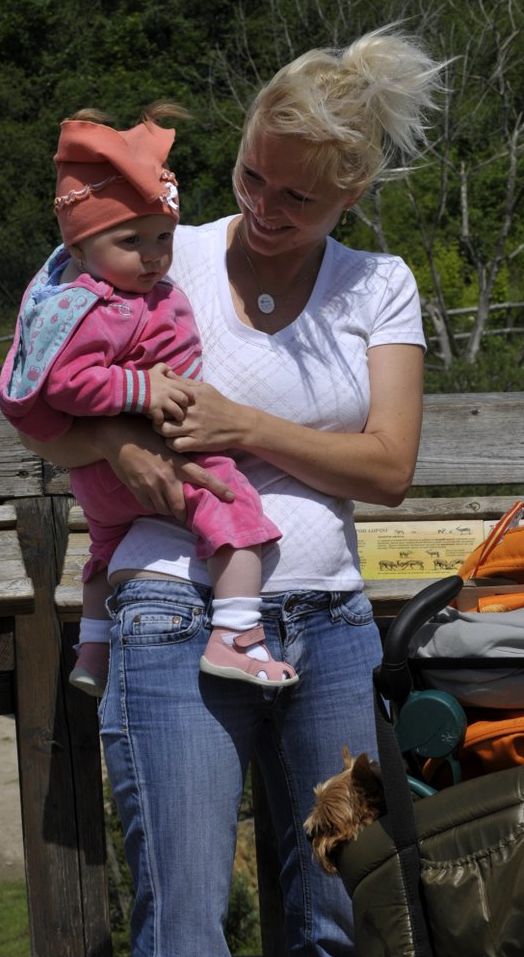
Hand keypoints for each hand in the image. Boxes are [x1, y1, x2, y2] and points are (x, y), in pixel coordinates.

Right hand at [96, 417, 234, 518]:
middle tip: (186, 515)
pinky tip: (155, 499)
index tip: (231, 497)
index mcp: (177, 464)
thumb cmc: (144, 434)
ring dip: (169, 509)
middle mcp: (166, 478)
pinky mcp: (138, 490)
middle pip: (180, 507)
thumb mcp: (167, 442)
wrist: (117, 437)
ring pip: (165, 509)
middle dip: (184, 513)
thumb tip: (193, 466)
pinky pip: (150, 506)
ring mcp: (151, 486)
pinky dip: (154, 505)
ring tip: (169, 505)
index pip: (203, 478)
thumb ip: (181, 455)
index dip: (219, 488)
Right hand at [146, 363, 189, 425]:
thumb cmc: (142, 379)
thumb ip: (164, 368)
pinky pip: (162, 419)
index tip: (190, 401)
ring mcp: (162, 401)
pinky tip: (159, 422)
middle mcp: (168, 392)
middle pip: (184, 401)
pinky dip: (161, 422)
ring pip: (177, 411)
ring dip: (177, 417)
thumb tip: (171, 369)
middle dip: (185, 407)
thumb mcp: (154, 370)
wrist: (129, 386)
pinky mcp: (154, 409)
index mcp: (169, 383)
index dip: (191, 396)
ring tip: (176, 420)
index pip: (187, 389)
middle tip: (183, 411)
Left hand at [156, 380, 250, 452]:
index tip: (157, 404)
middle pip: (161, 413)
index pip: (164, 396)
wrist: (239, 424)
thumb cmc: (220, 404)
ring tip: (166, 430)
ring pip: (164, 430)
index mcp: (190, 396)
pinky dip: (172, 444)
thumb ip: (184, 383)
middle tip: (158, 419)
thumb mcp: (204, 388)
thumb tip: (166, 374)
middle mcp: (190, 412)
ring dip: (162, 431)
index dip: (157, 401)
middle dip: (156, 416)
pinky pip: (175, 445)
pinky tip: (176, 440)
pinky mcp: (197, 443)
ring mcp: (193, 428)